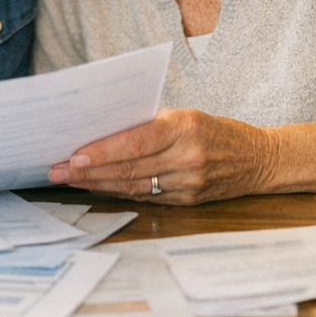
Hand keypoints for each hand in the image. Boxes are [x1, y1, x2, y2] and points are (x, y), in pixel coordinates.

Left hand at [47, 108, 275, 205]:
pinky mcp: (187, 201)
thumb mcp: (187, 115)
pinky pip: (145, 197)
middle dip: (87, 171)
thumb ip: (150, 124)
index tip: (73, 156)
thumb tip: (104, 131)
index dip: (101, 152)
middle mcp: (186, 157)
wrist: (259, 159)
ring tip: (69, 180)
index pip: (134, 142)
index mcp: (184, 127)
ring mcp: (187, 184)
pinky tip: (98, 187)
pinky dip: (118, 192)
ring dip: (97, 185)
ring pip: (132, 187)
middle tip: (56, 171)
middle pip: (127, 169)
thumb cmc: (218, 130)